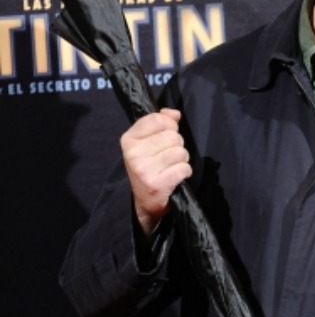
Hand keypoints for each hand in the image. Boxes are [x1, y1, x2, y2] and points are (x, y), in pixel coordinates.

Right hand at [120, 108, 191, 232]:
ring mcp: (144, 169)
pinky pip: (184, 168)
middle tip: (167, 158)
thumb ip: (160, 122)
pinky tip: (175, 177)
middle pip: (173, 136)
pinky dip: (184, 172)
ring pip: (180, 152)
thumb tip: (175, 114)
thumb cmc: (148, 167)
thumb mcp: (147, 142)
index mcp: (128, 139)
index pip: (158, 119)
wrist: (144, 203)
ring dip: (181, 160)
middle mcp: (133, 153)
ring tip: (170, 167)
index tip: (165, 136)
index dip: (169, 126)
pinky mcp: (157, 184)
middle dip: (177, 146)